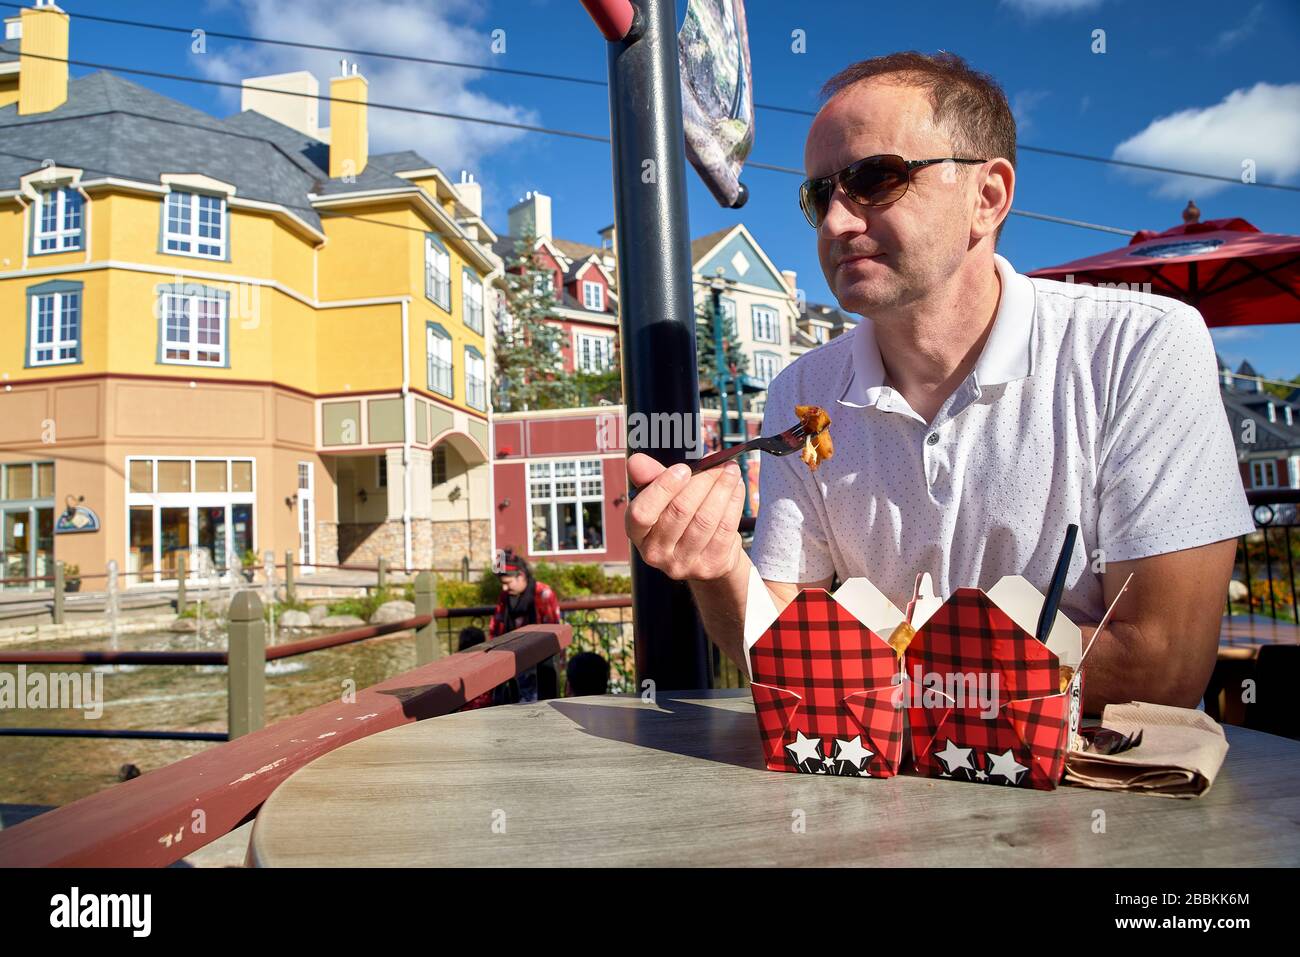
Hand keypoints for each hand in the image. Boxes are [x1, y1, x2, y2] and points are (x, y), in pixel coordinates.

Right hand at [625, 452, 746, 581]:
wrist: (705, 554)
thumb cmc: (679, 518)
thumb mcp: (663, 498)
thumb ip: (651, 478)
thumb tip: (636, 461)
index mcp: (638, 533)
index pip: (642, 512)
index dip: (663, 488)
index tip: (684, 468)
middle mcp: (655, 553)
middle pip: (680, 511)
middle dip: (702, 481)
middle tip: (717, 463)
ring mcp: (683, 564)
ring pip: (705, 519)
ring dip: (722, 489)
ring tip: (730, 471)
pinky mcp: (709, 566)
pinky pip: (725, 529)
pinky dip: (734, 503)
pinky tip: (736, 488)